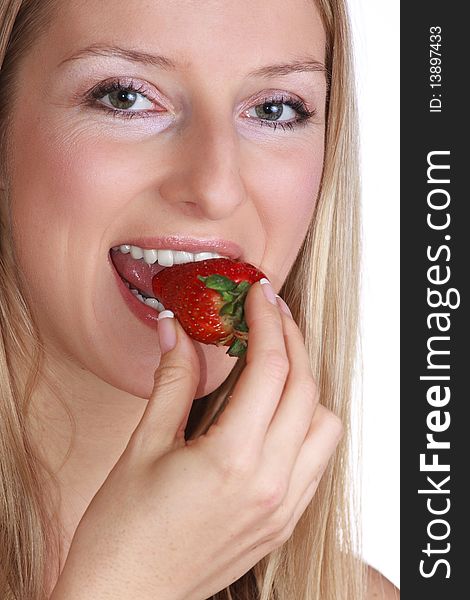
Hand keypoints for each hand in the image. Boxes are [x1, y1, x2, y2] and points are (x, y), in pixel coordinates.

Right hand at [50, 280, 342, 599]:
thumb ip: (172, 380)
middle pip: (306, 388)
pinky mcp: (284, 523)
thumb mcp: (144, 446)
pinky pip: (318, 461)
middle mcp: (272, 484)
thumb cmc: (123, 534)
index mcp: (234, 459)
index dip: (268, 321)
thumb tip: (176, 330)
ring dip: (306, 386)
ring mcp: (284, 508)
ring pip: (326, 425)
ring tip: (276, 365)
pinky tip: (277, 414)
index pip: (271, 368)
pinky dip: (307, 424)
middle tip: (268, 314)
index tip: (259, 294)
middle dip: (292, 340)